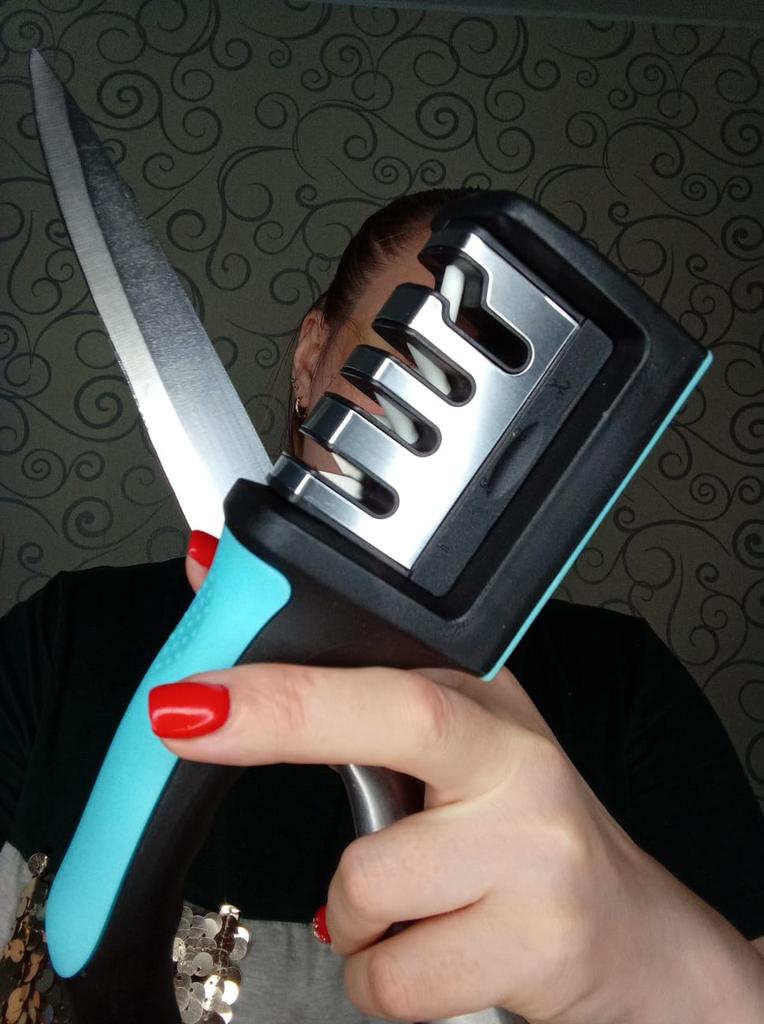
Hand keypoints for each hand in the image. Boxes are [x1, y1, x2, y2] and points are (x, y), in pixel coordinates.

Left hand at [169, 540, 763, 1022]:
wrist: (629, 932)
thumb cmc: (520, 829)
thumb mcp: (448, 745)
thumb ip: (341, 687)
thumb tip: (217, 587)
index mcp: (485, 704)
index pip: (390, 673)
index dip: (288, 680)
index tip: (192, 693)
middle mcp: (517, 762)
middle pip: (400, 719)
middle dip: (283, 716)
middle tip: (191, 723)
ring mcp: (536, 853)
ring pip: (366, 885)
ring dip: (354, 915)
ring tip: (409, 901)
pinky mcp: (539, 944)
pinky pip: (391, 977)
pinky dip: (381, 975)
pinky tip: (431, 947)